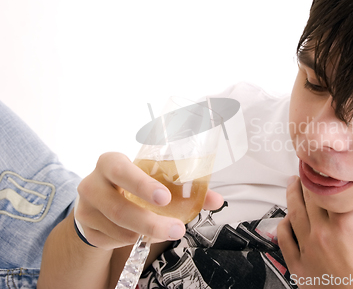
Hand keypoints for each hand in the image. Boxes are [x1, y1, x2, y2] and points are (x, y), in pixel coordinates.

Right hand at [75, 152, 223, 249]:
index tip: (165, 198)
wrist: (100, 202)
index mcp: (110, 162)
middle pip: (118, 207)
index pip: (121, 170)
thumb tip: (217, 200)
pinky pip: (112, 240)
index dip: (142, 184)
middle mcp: (92, 183)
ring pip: (118, 227)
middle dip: (150, 222)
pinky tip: (139, 234)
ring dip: (145, 233)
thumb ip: (185, 189)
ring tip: (165, 232)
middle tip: (177, 229)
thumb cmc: (133, 185)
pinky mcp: (85, 228)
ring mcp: (85, 208)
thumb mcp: (153, 180)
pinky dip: (131, 240)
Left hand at [277, 177, 352, 287]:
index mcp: (343, 225)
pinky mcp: (298, 266)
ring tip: (293, 183)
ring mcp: (307, 250)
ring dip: (291, 195)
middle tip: (306, 168)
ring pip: (293, 213)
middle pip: (307, 197)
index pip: (327, 188)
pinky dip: (284, 224)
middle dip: (307, 180)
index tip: (322, 163)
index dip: (324, 173)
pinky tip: (287, 218)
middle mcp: (321, 234)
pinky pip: (284, 239)